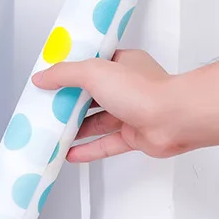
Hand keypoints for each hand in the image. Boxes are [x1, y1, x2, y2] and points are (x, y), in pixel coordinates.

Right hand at [32, 50, 174, 161]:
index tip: (53, 77)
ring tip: (55, 133)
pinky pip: (106, 144)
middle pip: (92, 96)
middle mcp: (128, 87)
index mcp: (122, 64)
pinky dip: (88, 149)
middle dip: (70, 104)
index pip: (92, 65)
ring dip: (76, 129)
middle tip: (49, 109)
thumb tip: (43, 77)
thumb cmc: (146, 91)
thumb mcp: (95, 72)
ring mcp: (131, 113)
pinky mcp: (133, 136)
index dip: (71, 71)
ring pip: (97, 121)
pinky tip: (72, 153)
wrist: (175, 119)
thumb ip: (65, 74)